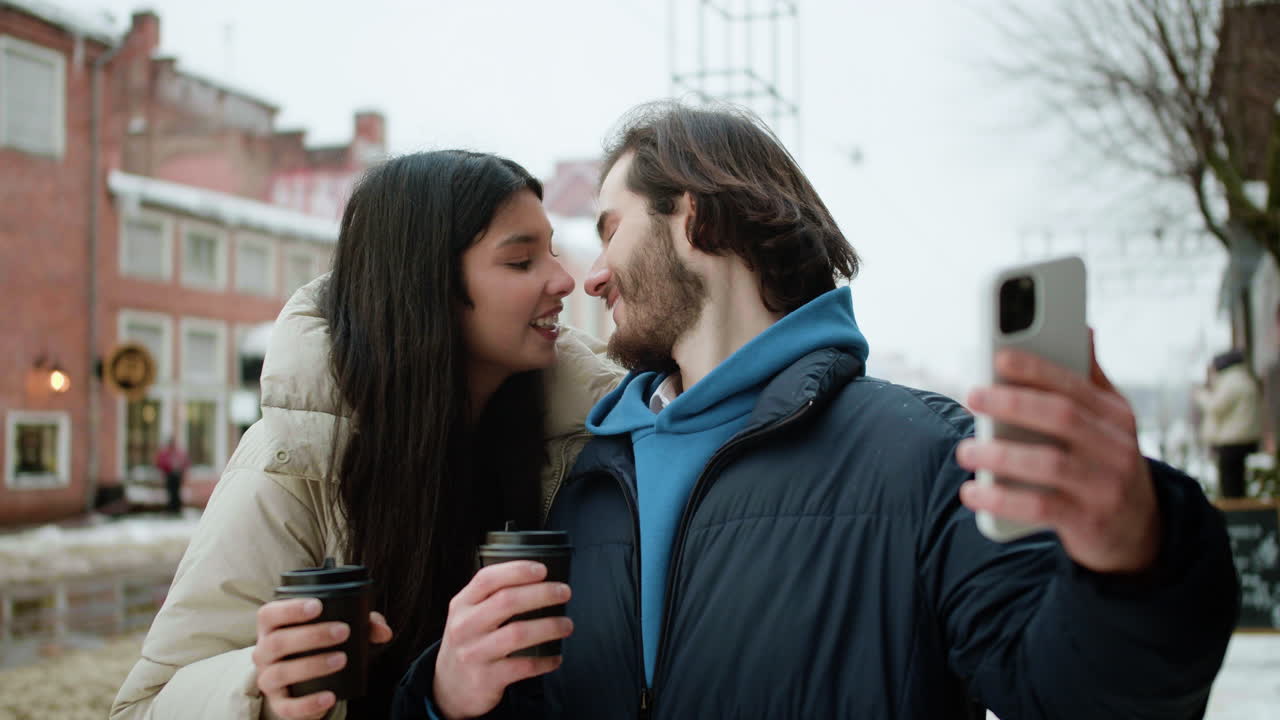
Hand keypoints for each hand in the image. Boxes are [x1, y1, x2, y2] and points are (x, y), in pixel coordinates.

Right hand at [253, 598, 393, 718]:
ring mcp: (268, 679)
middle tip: (343, 631)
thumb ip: (362, 624)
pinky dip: (308, 703)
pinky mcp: (278, 704)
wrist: (300, 683)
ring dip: (312, 665)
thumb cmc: (317, 646)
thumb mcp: (336, 629)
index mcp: (272, 628)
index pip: (269, 614)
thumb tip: (384, 631)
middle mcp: (264, 652)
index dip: (291, 608)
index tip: (318, 605)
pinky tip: (330, 696)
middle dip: (312, 635)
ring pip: (280, 673)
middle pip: (277, 642)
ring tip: (342, 659)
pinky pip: (287, 707)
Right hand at [434, 561, 572, 719]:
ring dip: (549, 626)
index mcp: (462, 604)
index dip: (517, 570)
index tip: (543, 570)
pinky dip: (545, 661)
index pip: (488, 579)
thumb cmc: (468, 643)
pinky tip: (556, 657)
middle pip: (507, 601)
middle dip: (542, 593)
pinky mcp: (485, 679)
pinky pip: (523, 666)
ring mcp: (473, 653)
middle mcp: (465, 626)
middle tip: (564, 592)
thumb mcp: (468, 615)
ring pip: (518, 633)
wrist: (448, 689)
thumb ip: (491, 597)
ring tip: (567, 625)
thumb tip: (537, 580)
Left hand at [956, 331, 1159, 573]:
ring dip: (1001, 455)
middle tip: (972, 395)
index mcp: (1116, 416)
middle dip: (1013, 403)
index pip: (1074, 386)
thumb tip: (1084, 327)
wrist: (1139, 531)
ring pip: (1050, 464)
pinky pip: (1041, 508)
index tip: (998, 356)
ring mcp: (1105, 487)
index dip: (1036, 369)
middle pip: (1062, 417)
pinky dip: (1003, 498)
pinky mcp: (1088, 521)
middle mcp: (1116, 448)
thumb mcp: (1109, 421)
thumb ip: (1089, 379)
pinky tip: (974, 492)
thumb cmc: (1105, 461)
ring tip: (964, 450)